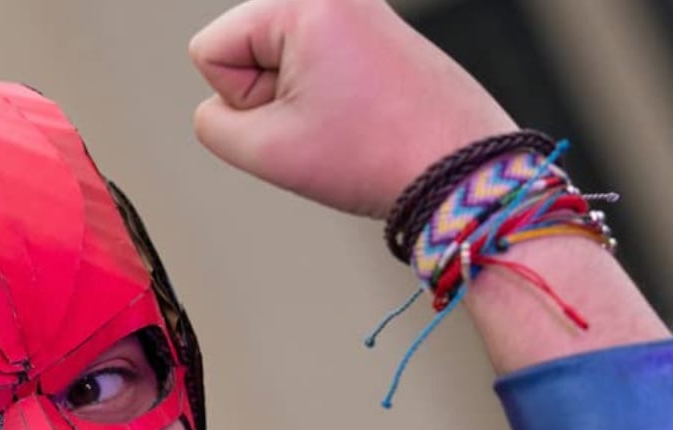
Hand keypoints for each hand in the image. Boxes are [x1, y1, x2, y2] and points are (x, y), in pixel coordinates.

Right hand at [189, 0, 514, 217]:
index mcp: (304, 2)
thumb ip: (213, 124)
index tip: (294, 118)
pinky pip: (314, 63)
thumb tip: (221, 106)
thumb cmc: (375, 157)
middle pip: (244, 47)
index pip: (209, 49)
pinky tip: (361, 117)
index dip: (238, 98)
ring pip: (278, 59)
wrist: (463, 170)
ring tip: (346, 121)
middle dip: (268, 93)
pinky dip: (326, 95)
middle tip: (323, 122)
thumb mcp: (265, 151)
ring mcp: (359, 8)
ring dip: (297, 98)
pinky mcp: (376, 31)